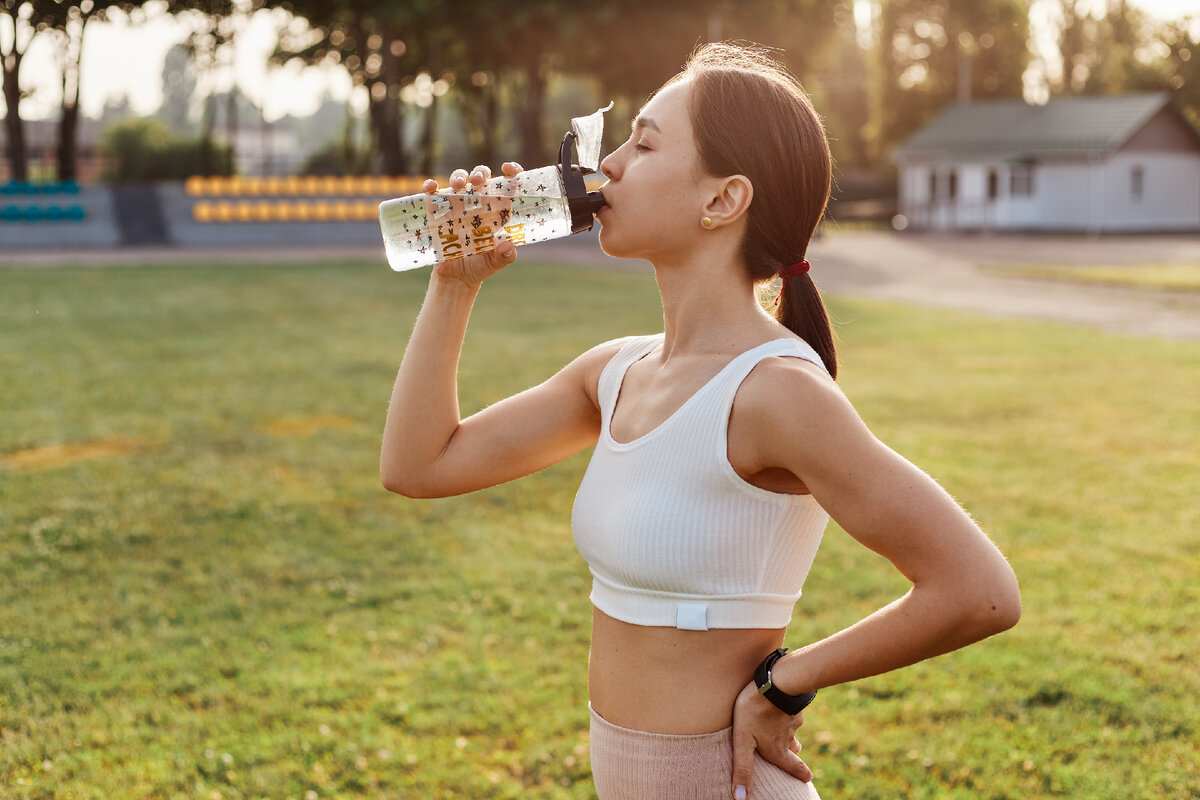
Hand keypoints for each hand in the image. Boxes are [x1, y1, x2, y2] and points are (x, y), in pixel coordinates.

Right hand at [422, 161, 524, 286]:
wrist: (456, 277)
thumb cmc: (480, 266)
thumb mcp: (495, 263)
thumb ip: (505, 256)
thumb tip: (508, 245)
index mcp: (497, 209)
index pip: (506, 184)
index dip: (511, 171)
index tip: (508, 169)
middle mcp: (477, 202)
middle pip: (480, 176)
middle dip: (480, 172)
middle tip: (478, 181)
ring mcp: (457, 204)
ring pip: (458, 179)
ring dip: (458, 176)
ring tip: (458, 186)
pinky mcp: (437, 211)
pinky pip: (433, 193)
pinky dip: (430, 186)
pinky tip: (431, 188)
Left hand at [730, 679, 812, 798]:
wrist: (775, 682)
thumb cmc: (754, 712)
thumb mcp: (743, 741)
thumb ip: (743, 768)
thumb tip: (740, 798)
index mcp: (778, 750)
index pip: (793, 766)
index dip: (801, 774)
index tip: (808, 778)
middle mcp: (789, 737)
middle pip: (793, 748)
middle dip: (794, 753)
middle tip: (796, 754)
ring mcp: (792, 718)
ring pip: (792, 728)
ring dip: (789, 732)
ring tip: (784, 731)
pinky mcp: (792, 702)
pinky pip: (790, 710)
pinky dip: (786, 712)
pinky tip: (781, 706)